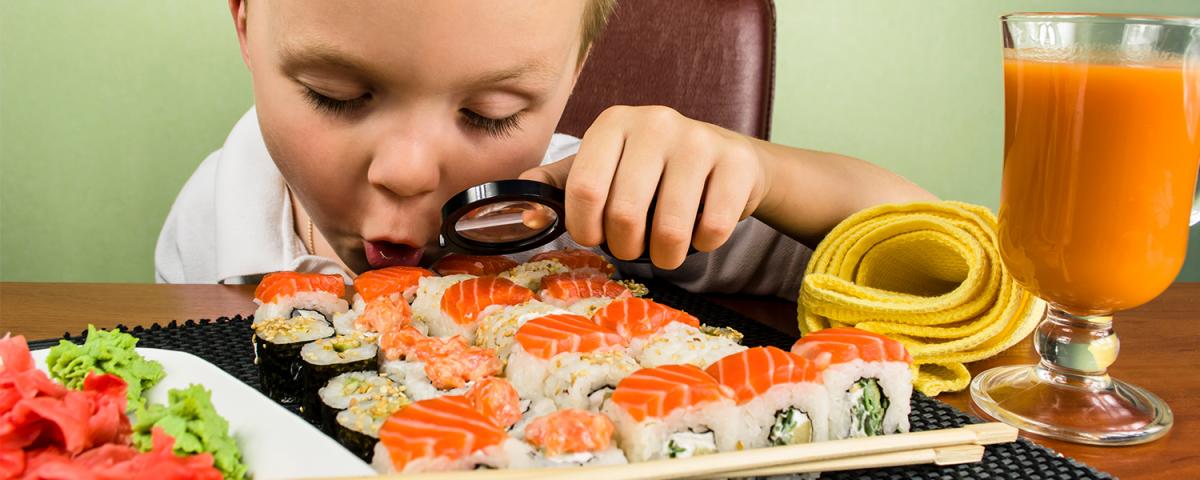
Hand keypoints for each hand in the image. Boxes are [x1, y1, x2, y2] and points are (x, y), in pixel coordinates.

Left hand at [521, 105, 769, 268]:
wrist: (727, 159)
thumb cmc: (654, 170)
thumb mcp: (604, 168)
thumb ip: (559, 187)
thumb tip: (522, 211)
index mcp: (613, 123)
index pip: (584, 189)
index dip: (586, 229)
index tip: (596, 237)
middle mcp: (654, 122)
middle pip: (624, 213)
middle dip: (625, 247)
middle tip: (633, 247)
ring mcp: (698, 140)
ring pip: (669, 228)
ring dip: (665, 256)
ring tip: (666, 249)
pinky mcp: (736, 162)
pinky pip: (711, 229)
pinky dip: (703, 245)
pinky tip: (700, 230)